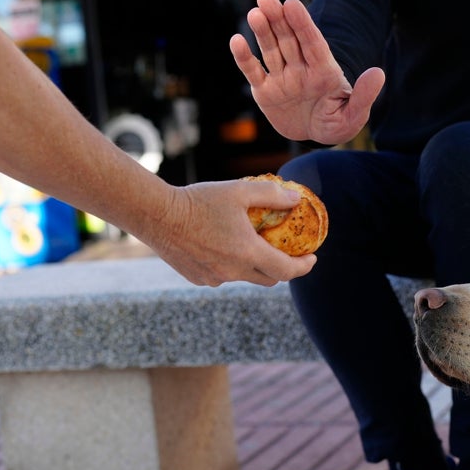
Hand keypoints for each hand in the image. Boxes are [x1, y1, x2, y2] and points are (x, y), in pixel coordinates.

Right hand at [146, 178, 315, 286]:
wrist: (157, 215)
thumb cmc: (199, 200)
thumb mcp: (239, 191)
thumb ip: (272, 195)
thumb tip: (297, 200)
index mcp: (248, 253)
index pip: (287, 271)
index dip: (304, 267)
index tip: (312, 258)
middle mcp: (233, 272)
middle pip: (269, 279)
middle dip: (282, 268)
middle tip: (287, 253)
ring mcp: (214, 279)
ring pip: (244, 277)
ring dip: (253, 265)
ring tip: (250, 243)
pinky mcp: (197, 278)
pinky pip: (222, 276)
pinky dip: (230, 265)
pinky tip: (222, 245)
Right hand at [229, 0, 384, 146]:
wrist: (315, 136)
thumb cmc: (337, 123)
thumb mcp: (354, 116)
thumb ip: (364, 96)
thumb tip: (378, 73)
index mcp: (323, 71)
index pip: (313, 44)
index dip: (303, 24)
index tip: (293, 4)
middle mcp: (301, 69)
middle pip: (289, 40)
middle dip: (278, 19)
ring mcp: (282, 78)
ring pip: (270, 50)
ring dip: (262, 31)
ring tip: (255, 12)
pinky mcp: (265, 91)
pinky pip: (253, 72)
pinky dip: (244, 58)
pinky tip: (236, 40)